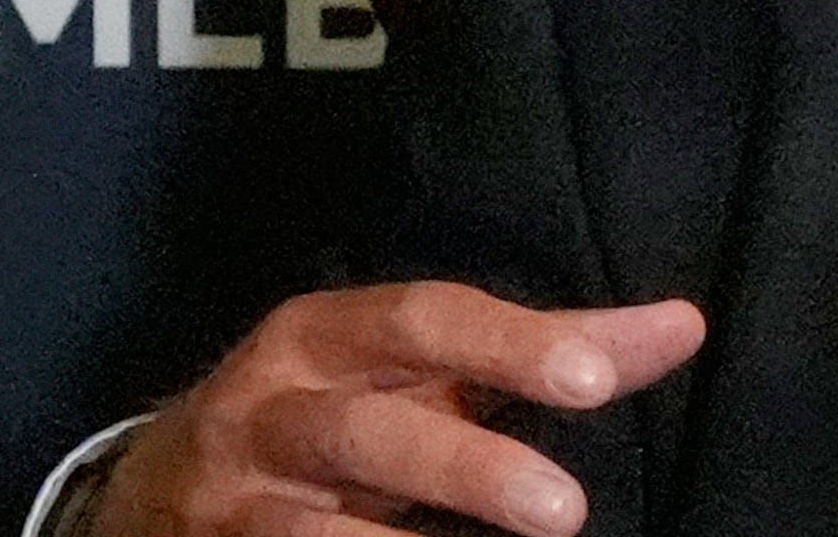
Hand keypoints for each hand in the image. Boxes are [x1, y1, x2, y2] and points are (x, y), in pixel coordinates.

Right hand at [89, 283, 704, 536]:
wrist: (153, 488)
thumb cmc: (329, 409)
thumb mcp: (418, 372)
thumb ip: (545, 351)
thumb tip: (684, 327)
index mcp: (323, 336)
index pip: (420, 322)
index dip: (507, 346)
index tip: (596, 381)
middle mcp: (267, 412)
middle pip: (365, 434)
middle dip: (466, 469)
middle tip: (567, 510)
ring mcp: (234, 506)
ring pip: (309, 535)